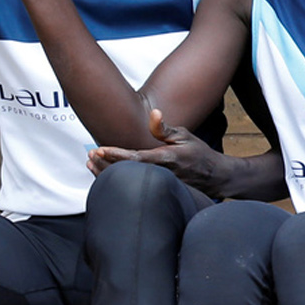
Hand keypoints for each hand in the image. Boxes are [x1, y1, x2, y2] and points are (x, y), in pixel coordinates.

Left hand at [87, 109, 231, 196]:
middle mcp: (161, 174)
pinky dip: (117, 180)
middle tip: (90, 155)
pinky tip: (104, 174)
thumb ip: (165, 128)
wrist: (214, 177)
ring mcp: (158, 185)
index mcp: (166, 159)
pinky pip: (133, 187)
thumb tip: (154, 113)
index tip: (100, 150)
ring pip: (128, 182)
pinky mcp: (157, 191)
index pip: (136, 158)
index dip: (116, 154)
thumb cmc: (198, 154)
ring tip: (91, 163)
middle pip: (126, 172)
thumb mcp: (184, 136)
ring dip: (107, 173)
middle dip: (105, 164)